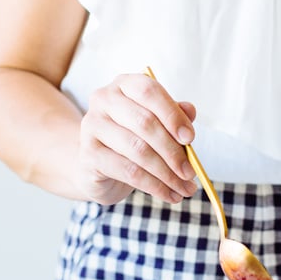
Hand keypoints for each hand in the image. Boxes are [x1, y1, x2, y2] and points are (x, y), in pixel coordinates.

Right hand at [78, 72, 197, 204]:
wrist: (99, 165)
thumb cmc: (134, 138)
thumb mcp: (158, 125)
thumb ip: (174, 115)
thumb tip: (190, 111)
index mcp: (124, 84)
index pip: (149, 91)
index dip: (172, 114)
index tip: (190, 138)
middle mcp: (104, 99)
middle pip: (145, 123)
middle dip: (173, 152)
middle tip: (191, 173)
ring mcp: (92, 126)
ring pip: (138, 150)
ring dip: (167, 174)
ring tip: (185, 189)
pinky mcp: (89, 155)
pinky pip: (129, 171)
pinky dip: (154, 186)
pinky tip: (169, 195)